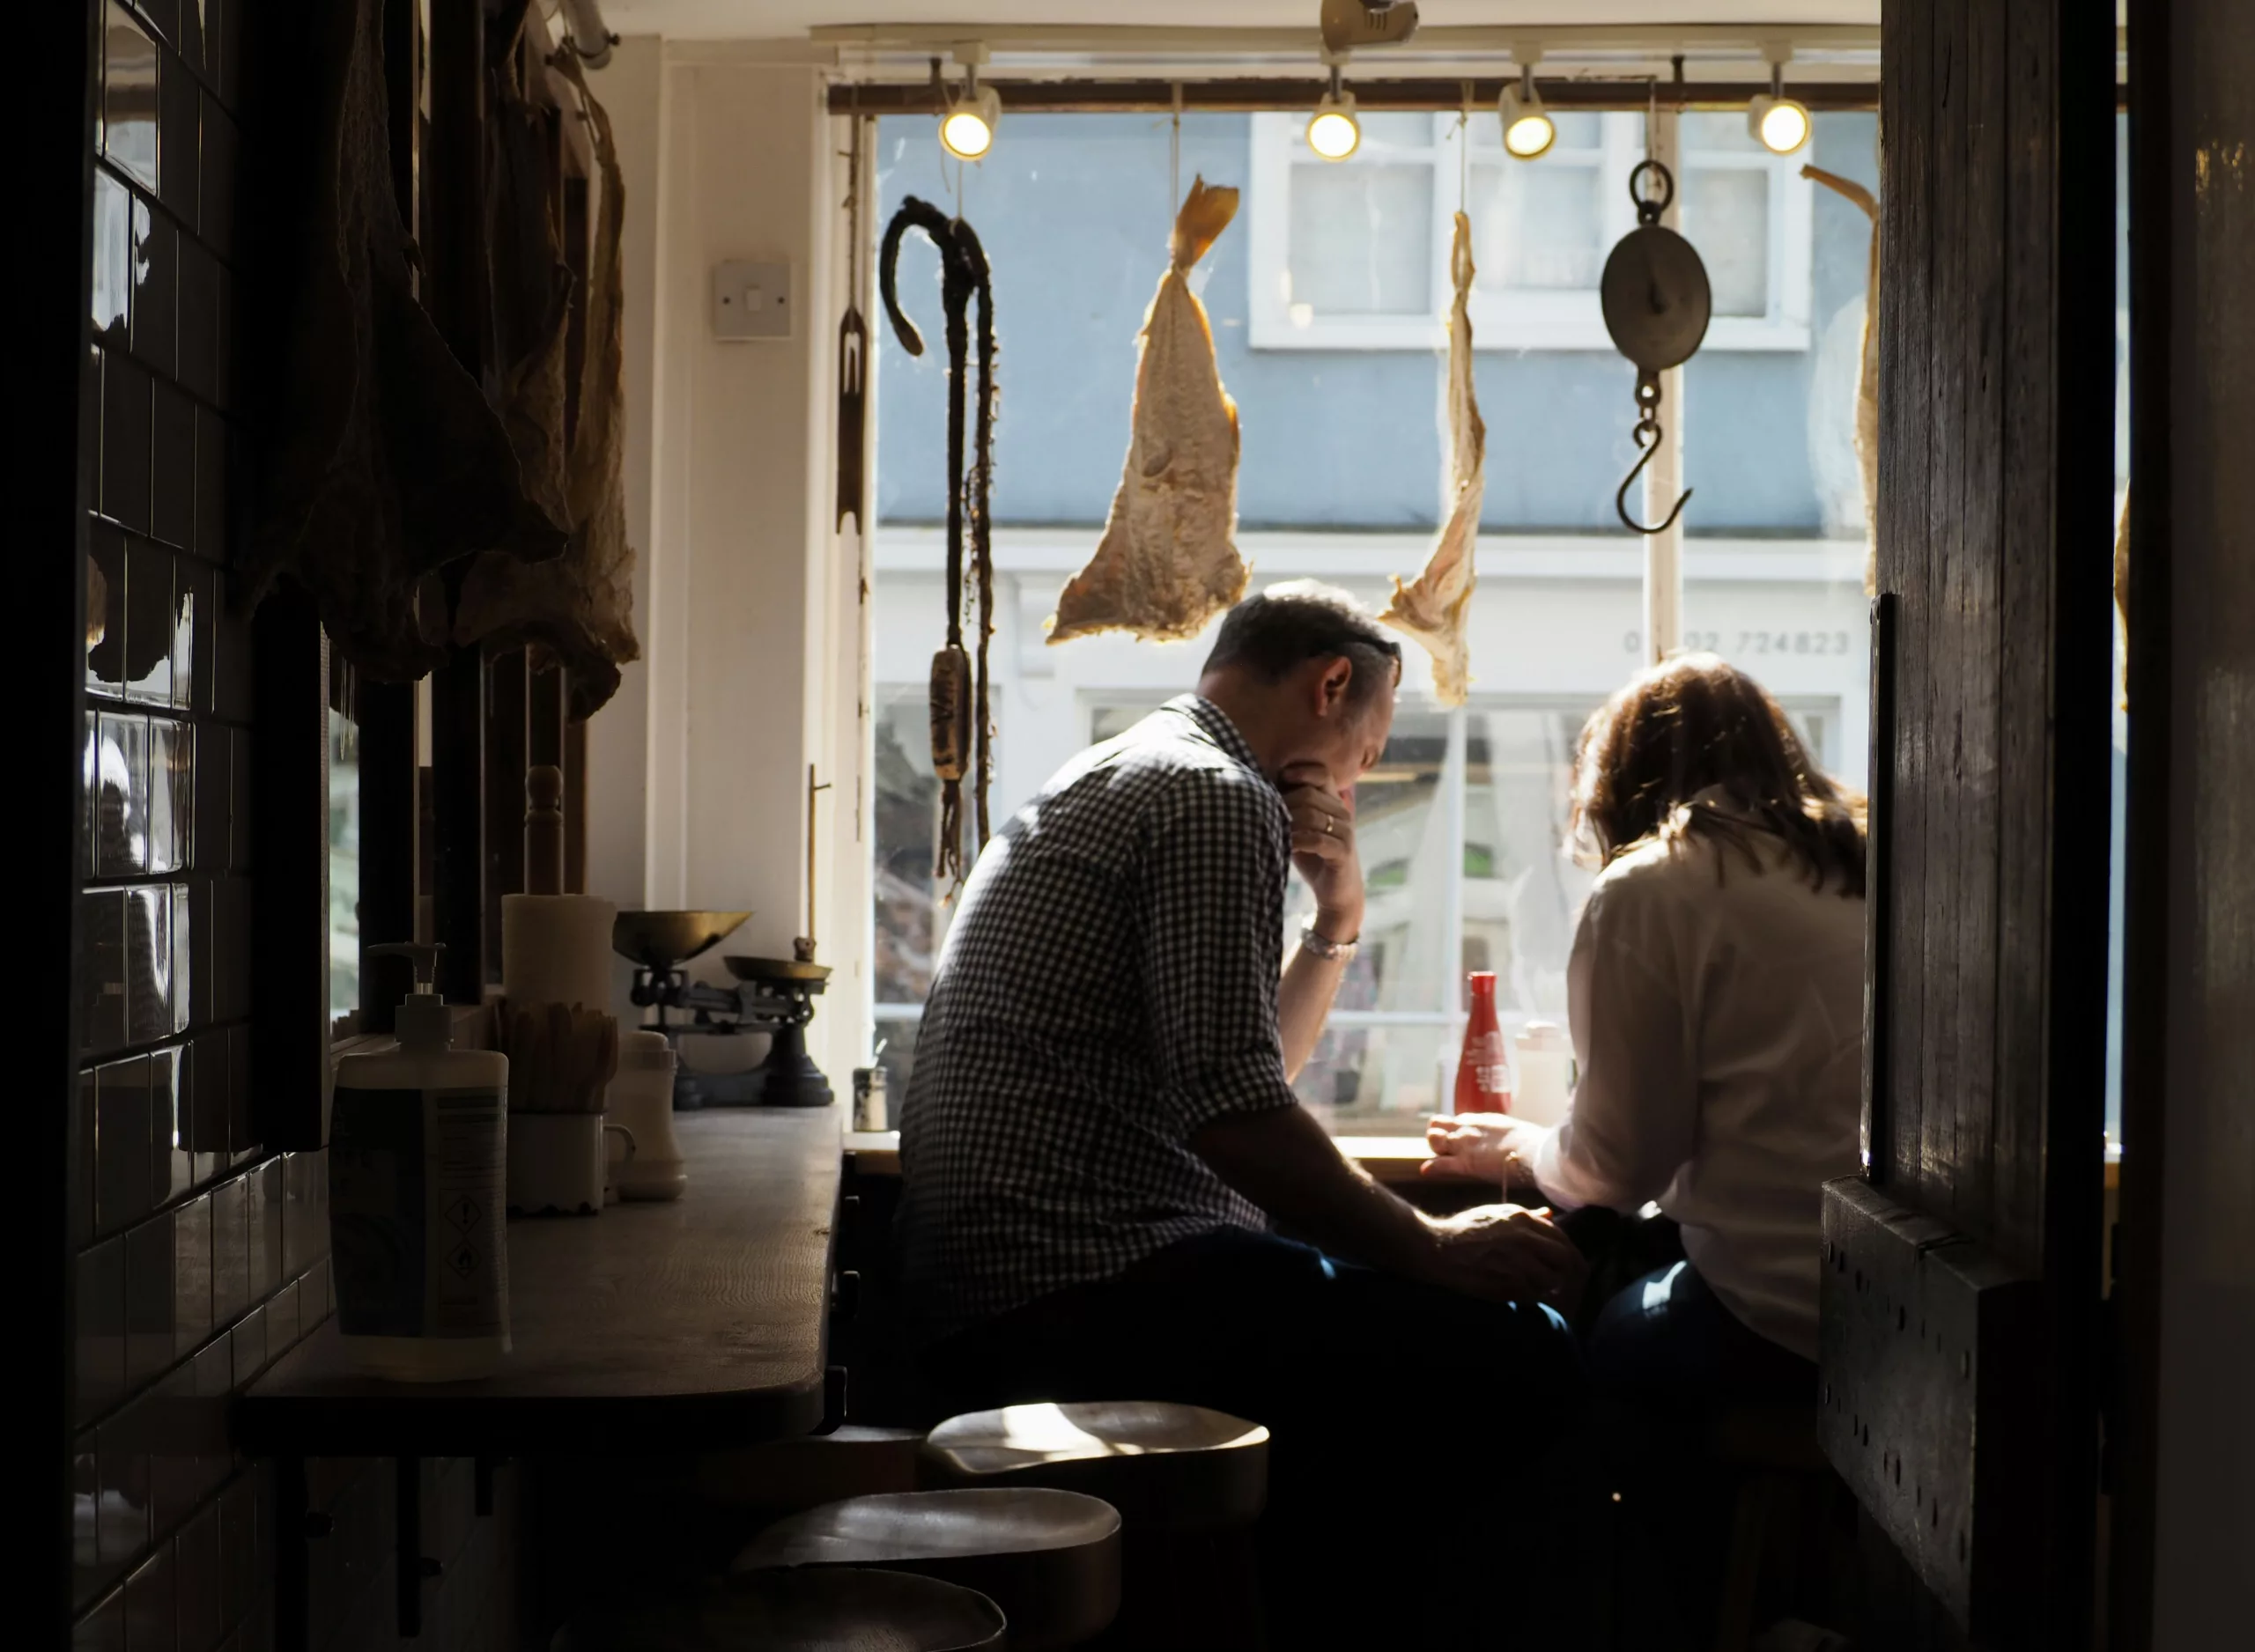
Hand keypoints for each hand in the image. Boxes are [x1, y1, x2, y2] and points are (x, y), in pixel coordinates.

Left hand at [1281, 761, 1362, 938]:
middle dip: (1284, 802)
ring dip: (1288, 822)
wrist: (1337, 892)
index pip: (1321, 774)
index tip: (1279, 779)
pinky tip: (1285, 846)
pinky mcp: (1343, 852)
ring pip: (1312, 815)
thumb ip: (1288, 809)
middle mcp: (1342, 813)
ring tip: (1273, 831)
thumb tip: (1259, 788)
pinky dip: (1296, 840)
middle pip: (1310, 794)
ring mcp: (1345, 832)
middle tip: (1267, 815)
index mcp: (1333, 803)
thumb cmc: (1313, 857)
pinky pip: (1316, 839)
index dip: (1300, 771)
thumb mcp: (1299, 828)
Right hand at [1417, 1203, 1586, 1307]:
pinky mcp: (1507, 1285)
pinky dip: (1536, 1297)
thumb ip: (1526, 1216)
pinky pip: (1535, 1295)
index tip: (1568, 1262)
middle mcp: (1524, 1239)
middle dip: (1568, 1270)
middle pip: (1564, 1258)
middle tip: (1563, 1279)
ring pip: (1552, 1279)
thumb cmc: (1465, 1229)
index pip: (1562, 1237)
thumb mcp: (1496, 1213)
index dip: (1569, 1252)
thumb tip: (1550, 1214)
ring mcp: (1516, 1263)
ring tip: (1546, 1289)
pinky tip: (1528, 1295)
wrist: (1438, 1248)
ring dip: (1551, 1286)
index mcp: (1522, 1219)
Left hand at [1422, 1113, 1545, 1187]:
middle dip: (1438, 1135)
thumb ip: (1504, 1134)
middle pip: (1438, 1125)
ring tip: (1440, 1155)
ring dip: (1434, 1147)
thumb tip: (1513, 1139)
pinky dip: (1432, 1167)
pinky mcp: (1465, 1163)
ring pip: (1434, 1140)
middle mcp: (1468, 1128)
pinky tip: (1426, 1171)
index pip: (1457, 1121)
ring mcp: (1464, 1145)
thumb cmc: (1533, 1144)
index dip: (1454, 1130)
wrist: (1535, 1152)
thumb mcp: (1515, 1132)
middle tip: (1445, 1147)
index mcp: (1481, 1120)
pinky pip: (1439, 1163)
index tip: (1458, 1138)